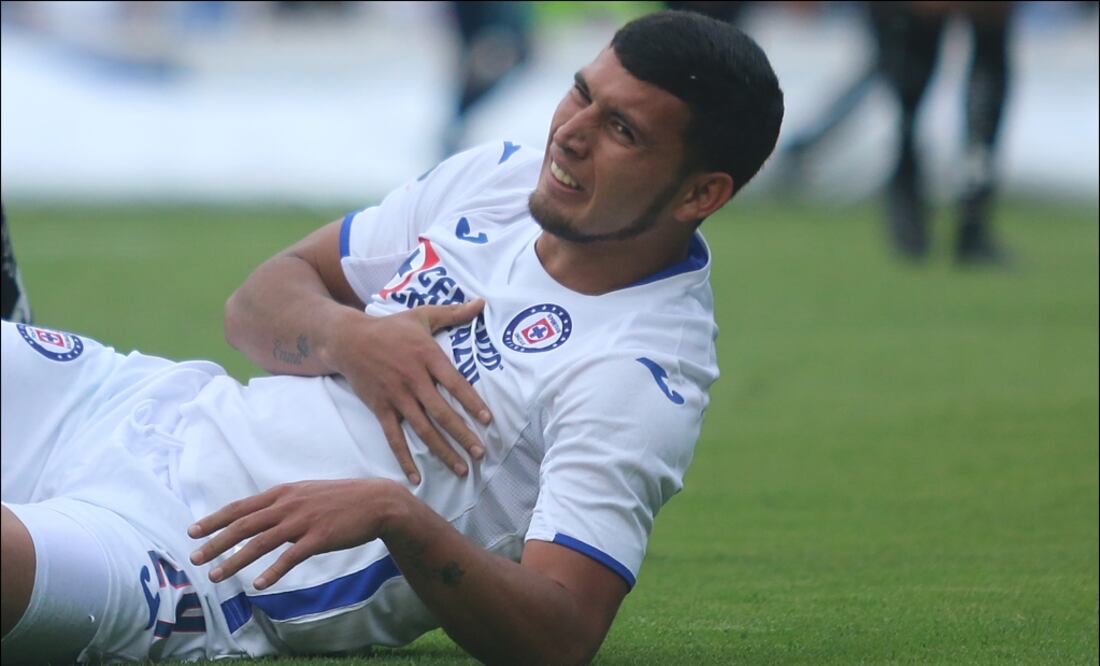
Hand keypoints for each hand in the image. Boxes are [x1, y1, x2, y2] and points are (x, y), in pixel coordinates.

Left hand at [188, 479, 407, 589]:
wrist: (377, 501)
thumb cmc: (341, 499)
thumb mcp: (307, 493)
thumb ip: (284, 504)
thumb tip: (263, 518)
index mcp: (283, 493)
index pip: (241, 507)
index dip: (215, 519)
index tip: (193, 531)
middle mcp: (288, 505)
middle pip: (244, 525)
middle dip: (216, 542)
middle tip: (194, 557)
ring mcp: (303, 521)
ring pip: (260, 542)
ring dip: (235, 560)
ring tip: (216, 576)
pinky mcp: (319, 537)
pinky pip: (291, 557)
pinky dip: (273, 572)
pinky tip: (259, 585)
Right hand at [323, 300, 491, 483]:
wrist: (347, 339)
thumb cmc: (390, 327)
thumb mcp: (422, 315)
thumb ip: (453, 313)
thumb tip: (482, 303)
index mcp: (427, 356)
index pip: (455, 383)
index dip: (472, 402)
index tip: (488, 420)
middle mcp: (413, 379)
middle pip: (442, 412)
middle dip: (463, 435)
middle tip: (481, 453)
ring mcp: (396, 396)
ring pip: (422, 429)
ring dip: (443, 451)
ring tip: (462, 469)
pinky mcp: (380, 408)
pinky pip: (394, 438)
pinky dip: (405, 459)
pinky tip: (416, 478)